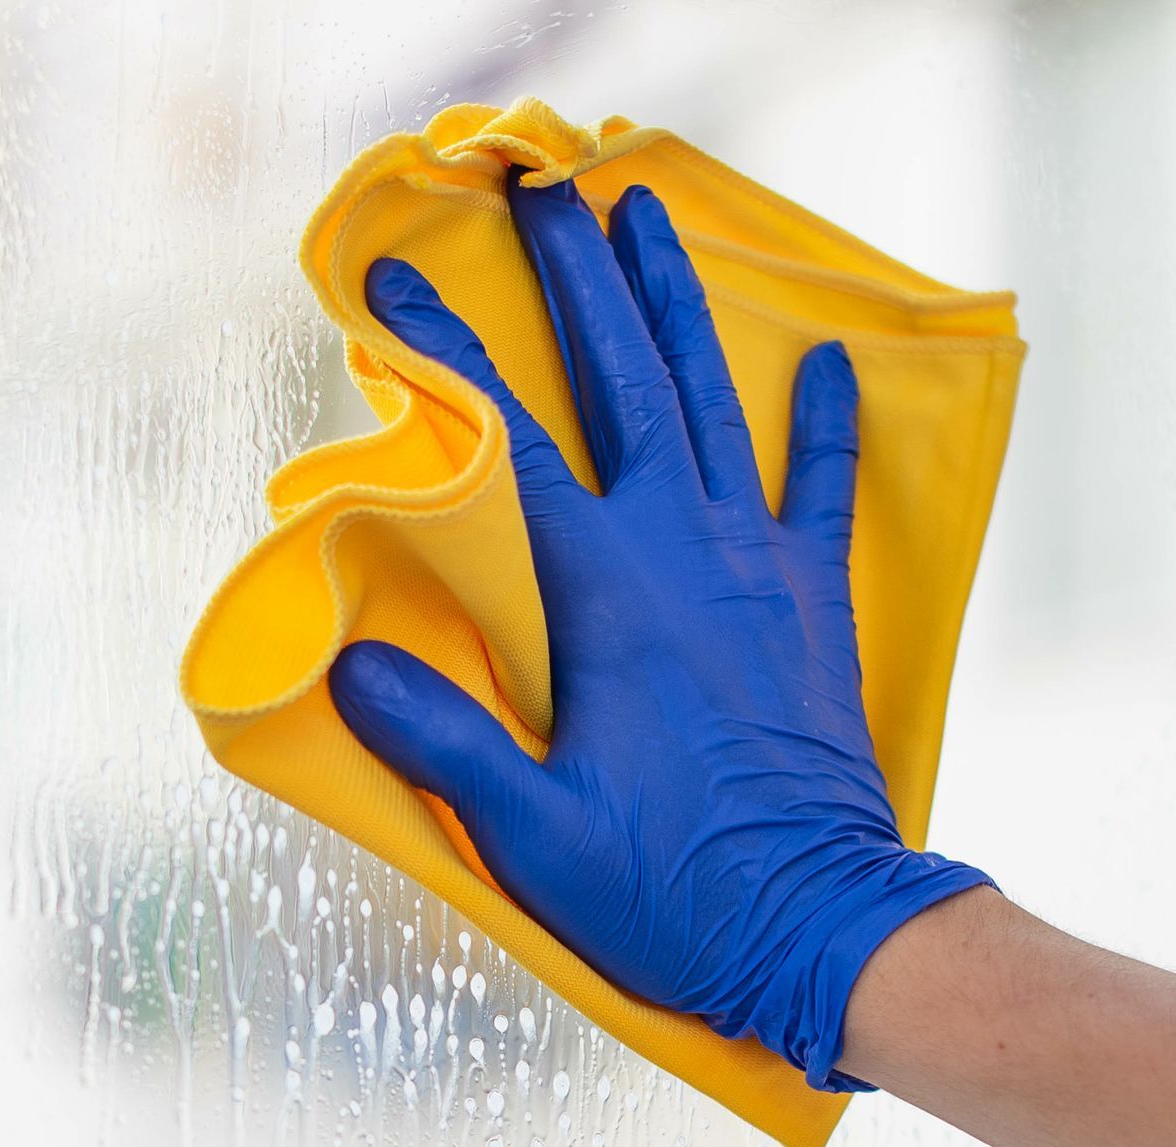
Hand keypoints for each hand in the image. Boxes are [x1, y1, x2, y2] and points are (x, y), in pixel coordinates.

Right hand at [328, 172, 990, 1089]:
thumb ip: (443, 740)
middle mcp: (684, 548)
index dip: (452, 358)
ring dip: (675, 305)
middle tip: (545, 194)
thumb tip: (350, 660)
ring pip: (712, 402)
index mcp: (606, 591)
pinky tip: (824, 362)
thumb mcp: (532, 831)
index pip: (510, 446)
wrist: (821, 922)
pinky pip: (821, 487)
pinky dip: (823, 424)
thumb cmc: (669, 883)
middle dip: (576, 281)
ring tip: (646, 218)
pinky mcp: (813, 599)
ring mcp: (758, 563)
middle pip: (620, 382)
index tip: (405, 285)